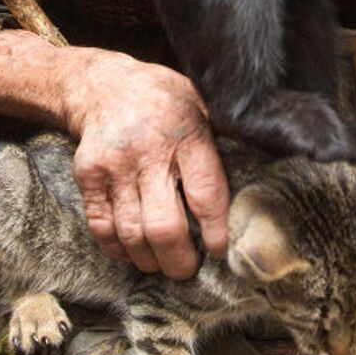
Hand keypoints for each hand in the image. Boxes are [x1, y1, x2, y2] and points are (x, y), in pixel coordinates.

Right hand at [63, 50, 228, 279]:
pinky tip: (132, 250)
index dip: (215, 231)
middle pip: (164, 227)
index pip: (206, 194)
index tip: (219, 249)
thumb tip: (268, 159)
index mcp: (187, 133)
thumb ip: (225, 134)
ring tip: (161, 263)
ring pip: (132, 235)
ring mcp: (114, 165)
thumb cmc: (164, 99)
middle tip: (188, 269)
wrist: (102, 85)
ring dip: (149, 260)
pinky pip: (102, 229)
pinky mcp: (87, 175)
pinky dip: (118, 249)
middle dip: (180, 261)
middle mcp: (148, 151)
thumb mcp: (202, 102)